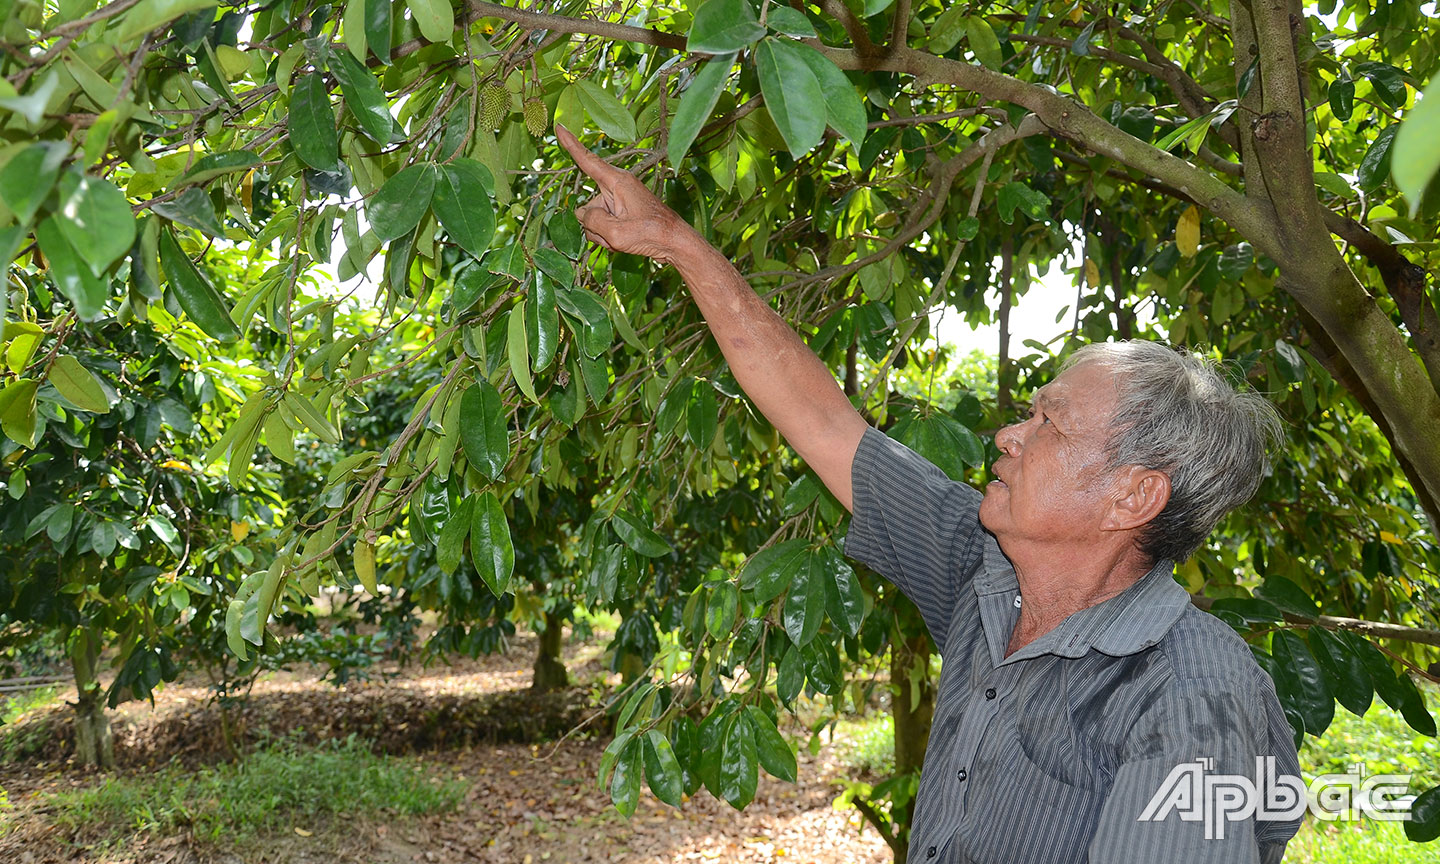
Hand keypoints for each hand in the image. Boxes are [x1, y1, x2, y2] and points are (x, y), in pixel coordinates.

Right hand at [555, 124, 694, 263]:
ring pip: (593, 220)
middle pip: (587, 207)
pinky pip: (602, 225)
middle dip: (595, 226)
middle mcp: (616, 187)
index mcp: (617, 181)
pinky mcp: (621, 212)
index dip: (571, 144)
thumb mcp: (616, 232)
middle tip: (618, 235)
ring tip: (625, 238)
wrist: (674, 243)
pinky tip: (625, 241)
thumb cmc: (651, 233)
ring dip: (603, 234)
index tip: (559, 127)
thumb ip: (592, 221)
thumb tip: (583, 215)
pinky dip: (608, 236)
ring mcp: (618, 200)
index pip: (587, 160)